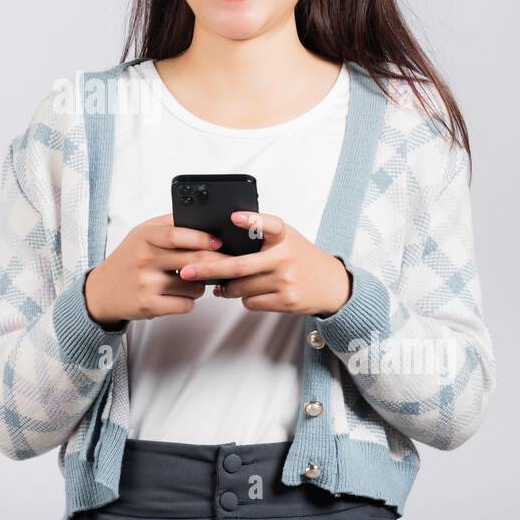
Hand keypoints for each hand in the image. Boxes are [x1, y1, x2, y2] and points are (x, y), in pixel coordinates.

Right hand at [83, 214, 228, 327]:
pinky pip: (185, 304)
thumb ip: (170, 225)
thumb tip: (206, 219)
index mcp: (145, 236)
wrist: (102, 290)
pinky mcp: (148, 306)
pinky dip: (187, 301)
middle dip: (217, 263)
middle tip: (230, 264)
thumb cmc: (129, 259)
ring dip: (199, 285)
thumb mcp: (143, 234)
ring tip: (187, 281)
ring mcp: (146, 283)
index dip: (202, 238)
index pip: (176, 234)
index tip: (219, 242)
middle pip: (192, 260)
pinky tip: (177, 296)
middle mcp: (144, 259)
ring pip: (194, 286)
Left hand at [177, 210, 352, 316]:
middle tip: (187, 270)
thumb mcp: (286, 238)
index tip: (232, 216)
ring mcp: (286, 281)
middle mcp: (285, 258)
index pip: (269, 223)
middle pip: (239, 266)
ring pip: (241, 288)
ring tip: (226, 283)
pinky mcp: (286, 301)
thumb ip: (260, 235)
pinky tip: (251, 291)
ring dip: (227, 287)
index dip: (251, 219)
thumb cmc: (300, 257)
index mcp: (284, 236)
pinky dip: (244, 298)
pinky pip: (251, 302)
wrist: (332, 284)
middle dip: (208, 269)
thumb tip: (221, 243)